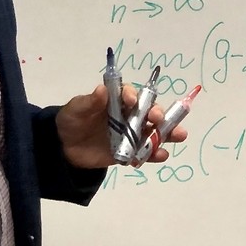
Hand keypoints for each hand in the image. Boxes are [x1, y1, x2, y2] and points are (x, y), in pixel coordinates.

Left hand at [56, 81, 187, 169]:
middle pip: (148, 112)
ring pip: (154, 132)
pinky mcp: (130, 152)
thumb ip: (89, 102)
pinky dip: (155, 154)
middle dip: (157, 114)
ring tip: (180, 135)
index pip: (130, 94)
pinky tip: (162, 155)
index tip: (131, 101)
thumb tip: (102, 90)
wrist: (64, 148)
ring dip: (168, 132)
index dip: (133, 96)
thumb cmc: (72, 121)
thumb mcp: (77, 109)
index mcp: (117, 100)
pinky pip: (145, 153)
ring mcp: (131, 134)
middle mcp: (129, 115)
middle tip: (157, 119)